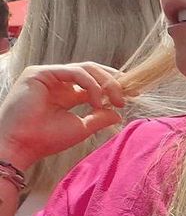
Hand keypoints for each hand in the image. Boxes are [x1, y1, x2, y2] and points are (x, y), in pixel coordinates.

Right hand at [0, 63, 127, 168]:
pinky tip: (96, 101)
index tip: (133, 96)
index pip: (94, 82)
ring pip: (86, 69)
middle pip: (93, 71)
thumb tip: (118, 113)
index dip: (114, 86)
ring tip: (114, 102)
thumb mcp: (82, 127)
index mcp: (66, 94)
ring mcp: (48, 76)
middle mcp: (58, 82)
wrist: (22, 146)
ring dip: (105, 83)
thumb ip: (99, 117)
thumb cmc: (46, 139)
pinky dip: (90, 85)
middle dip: (114, 82)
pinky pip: (74, 72)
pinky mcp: (40, 73)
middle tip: (127, 97)